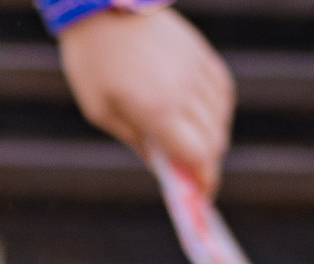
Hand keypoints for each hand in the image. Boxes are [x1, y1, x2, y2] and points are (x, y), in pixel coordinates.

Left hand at [55, 8, 234, 196]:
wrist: (100, 3)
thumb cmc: (92, 60)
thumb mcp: (100, 110)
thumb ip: (135, 140)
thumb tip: (161, 164)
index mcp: (156, 110)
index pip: (197, 156)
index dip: (204, 180)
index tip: (201, 195)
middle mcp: (182, 92)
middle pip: (214, 142)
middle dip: (206, 162)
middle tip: (192, 171)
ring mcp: (194, 70)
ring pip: (221, 118)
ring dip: (212, 136)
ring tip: (191, 139)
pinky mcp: (200, 52)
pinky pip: (222, 90)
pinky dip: (217, 109)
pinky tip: (202, 113)